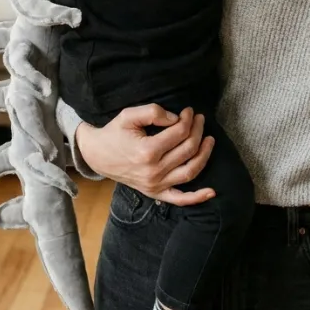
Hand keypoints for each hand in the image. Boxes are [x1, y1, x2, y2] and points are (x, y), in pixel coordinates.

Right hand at [75, 105, 215, 205]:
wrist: (97, 155)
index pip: (179, 133)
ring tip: (209, 139)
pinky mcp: (155, 193)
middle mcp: (153, 171)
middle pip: (188, 149)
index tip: (189, 111)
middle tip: (200, 119)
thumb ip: (153, 112)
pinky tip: (211, 191)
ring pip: (190, 171)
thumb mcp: (129, 115)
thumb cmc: (114, 133)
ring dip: (204, 154)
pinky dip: (197, 197)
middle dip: (198, 131)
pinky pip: (180, 199)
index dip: (188, 119)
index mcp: (147, 151)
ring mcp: (155, 185)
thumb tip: (176, 118)